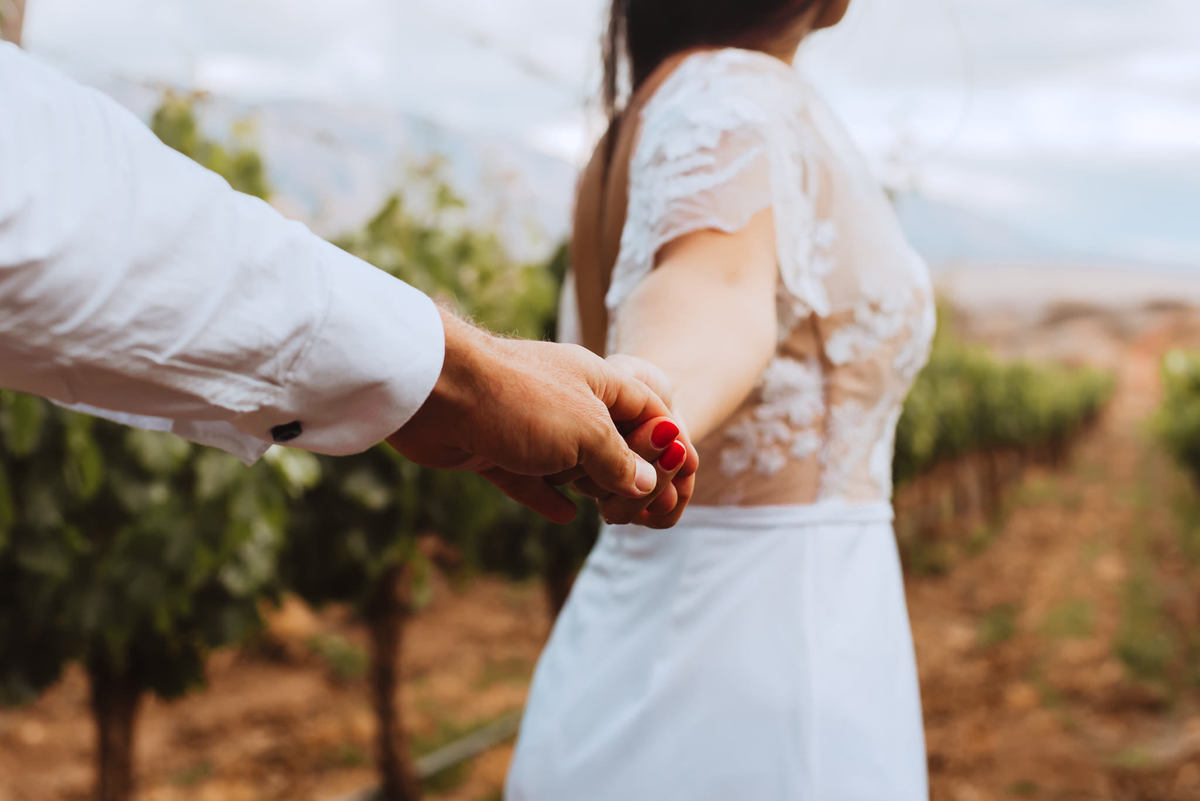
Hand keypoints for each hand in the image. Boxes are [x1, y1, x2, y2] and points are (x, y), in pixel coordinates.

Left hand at [387, 309, 683, 522]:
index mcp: (598, 382)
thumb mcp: (587, 432)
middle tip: (639, 509)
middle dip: (630, 474)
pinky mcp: (495, 449)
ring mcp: (530, 425)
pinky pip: (530, 478)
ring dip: (592, 486)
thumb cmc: (518, 399)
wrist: (435, 393)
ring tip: (610, 515)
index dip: (667, 444)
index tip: (679, 479)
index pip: (649, 411)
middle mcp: (567, 400)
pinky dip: (549, 496)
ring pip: (572, 462)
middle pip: (612, 440)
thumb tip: (645, 483)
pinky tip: (567, 515)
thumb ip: (620, 460)